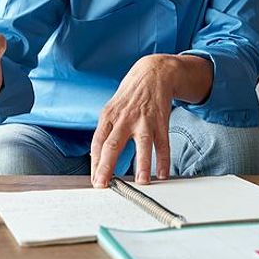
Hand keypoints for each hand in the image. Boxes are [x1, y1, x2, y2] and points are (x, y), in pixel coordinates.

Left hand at [90, 54, 175, 187]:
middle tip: (103, 184)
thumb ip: (105, 132)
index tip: (95, 180)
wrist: (152, 74)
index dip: (95, 162)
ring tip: (142, 182)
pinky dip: (163, 159)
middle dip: (107, 166)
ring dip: (143, 164)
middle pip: (113, 144)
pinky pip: (163, 143)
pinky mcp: (160, 121)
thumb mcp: (111, 109)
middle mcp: (124, 118)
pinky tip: (163, 173)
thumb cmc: (129, 96)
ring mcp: (143, 120)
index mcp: (108, 116)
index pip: (97, 142)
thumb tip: (97, 159)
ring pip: (142, 143)